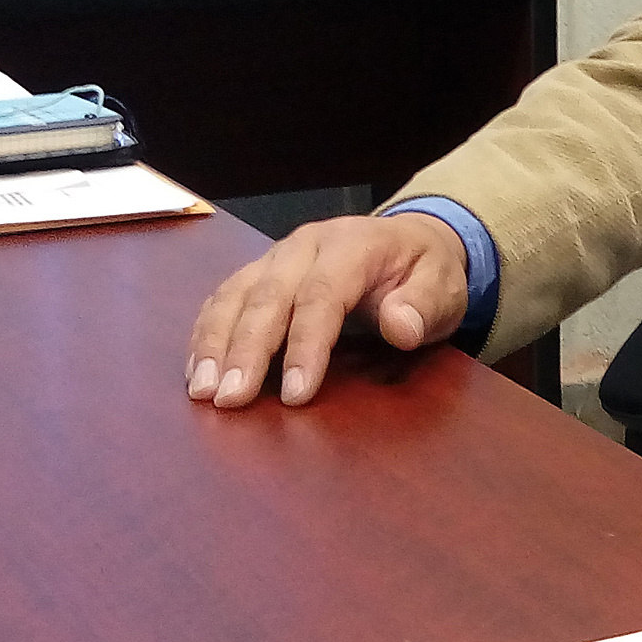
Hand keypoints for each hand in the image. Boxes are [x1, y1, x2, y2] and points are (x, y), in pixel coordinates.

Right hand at [184, 212, 469, 408]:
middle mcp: (306, 244)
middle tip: (230, 400)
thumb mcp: (444, 287)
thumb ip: (425, 304)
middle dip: (246, 350)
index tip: (296, 393)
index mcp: (354, 244)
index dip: (307, 344)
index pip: (323, 293)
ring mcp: (277, 256)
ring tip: (203, 392)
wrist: (410, 241)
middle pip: (269, 295)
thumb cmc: (425, 272)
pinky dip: (206, 335)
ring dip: (214, 344)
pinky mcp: (259, 272)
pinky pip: (223, 299)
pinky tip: (197, 372)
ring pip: (235, 295)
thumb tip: (401, 327)